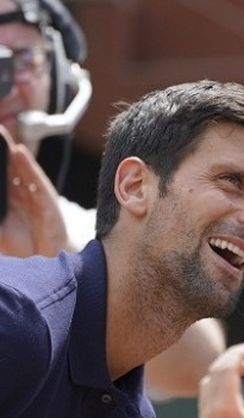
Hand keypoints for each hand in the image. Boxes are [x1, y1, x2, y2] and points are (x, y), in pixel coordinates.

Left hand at [0, 127, 66, 256]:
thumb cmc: (19, 247)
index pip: (1, 176)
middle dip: (1, 152)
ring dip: (12, 153)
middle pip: (10, 168)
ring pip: (22, 170)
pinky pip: (37, 182)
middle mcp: (22, 195)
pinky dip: (29, 167)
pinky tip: (20, 153)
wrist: (41, 264)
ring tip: (1, 135)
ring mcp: (35, 198)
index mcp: (8, 200)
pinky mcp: (47, 204)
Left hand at [198, 341, 243, 417]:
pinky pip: (206, 392)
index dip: (240, 352)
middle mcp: (209, 410)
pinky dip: (218, 380)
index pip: (227, 367)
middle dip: (232, 355)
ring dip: (224, 367)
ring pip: (208, 380)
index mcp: (224, 407)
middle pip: (215, 370)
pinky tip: (233, 385)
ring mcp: (205, 417)